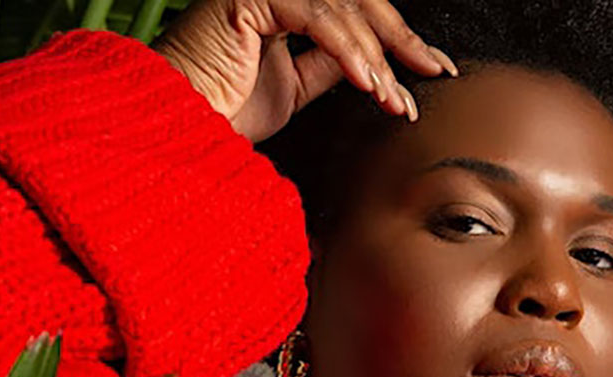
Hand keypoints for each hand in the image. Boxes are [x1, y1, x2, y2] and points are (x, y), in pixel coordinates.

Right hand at [152, 0, 457, 141]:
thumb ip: (328, 67)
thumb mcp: (293, 88)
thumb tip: (373, 65)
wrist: (180, 127)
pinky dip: (348, 53)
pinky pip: (316, 21)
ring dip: (375, 59)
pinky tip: (368, 84)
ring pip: (342, 13)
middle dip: (400, 39)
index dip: (395, 38)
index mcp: (284, 7)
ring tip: (392, 98)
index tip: (429, 65)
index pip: (353, 13)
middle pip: (356, 3)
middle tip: (432, 70)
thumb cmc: (222, 111)